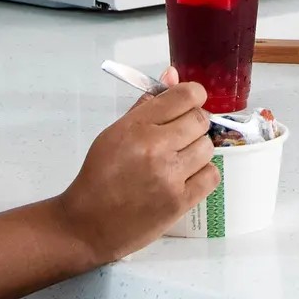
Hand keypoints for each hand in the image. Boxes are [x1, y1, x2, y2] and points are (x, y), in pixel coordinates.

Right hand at [54, 84, 220, 262]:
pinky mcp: (180, 202)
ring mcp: (170, 176)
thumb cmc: (99, 176)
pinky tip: (186, 177)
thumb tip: (173, 75)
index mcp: (136, 126)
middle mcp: (155, 147)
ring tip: (180, 159)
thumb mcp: (114, 133)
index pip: (184, 96)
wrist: (87, 224)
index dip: (193, 96)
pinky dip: (203, 174)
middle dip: (195, 123)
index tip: (190, 103)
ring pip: (208, 147)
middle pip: (200, 120)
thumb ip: (146, 105)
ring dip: (198, 150)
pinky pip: (212, 176)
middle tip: (181, 135)